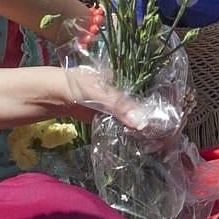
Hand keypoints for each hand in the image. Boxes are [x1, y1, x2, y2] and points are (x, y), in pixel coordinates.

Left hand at [64, 65, 180, 139]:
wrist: (43, 96)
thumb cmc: (69, 84)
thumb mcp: (96, 92)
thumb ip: (118, 105)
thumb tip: (142, 123)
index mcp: (128, 73)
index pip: (156, 86)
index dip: (168, 101)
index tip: (175, 117)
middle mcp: (127, 88)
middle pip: (151, 104)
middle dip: (160, 119)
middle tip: (168, 138)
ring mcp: (118, 104)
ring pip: (140, 117)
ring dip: (149, 129)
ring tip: (159, 144)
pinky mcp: (108, 117)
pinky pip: (126, 126)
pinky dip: (135, 135)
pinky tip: (144, 145)